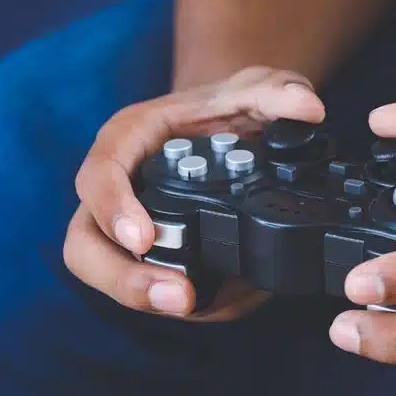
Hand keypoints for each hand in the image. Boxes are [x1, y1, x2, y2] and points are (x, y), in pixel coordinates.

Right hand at [64, 67, 324, 319]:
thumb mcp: (256, 90)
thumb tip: (308, 109)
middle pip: (87, 242)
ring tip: (195, 304)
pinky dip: (188, 300)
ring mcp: (131, 228)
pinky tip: (228, 298)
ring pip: (110, 274)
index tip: (143, 237)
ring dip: (147, 298)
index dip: (113, 208)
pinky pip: (154, 288)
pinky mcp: (156, 258)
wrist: (233, 130)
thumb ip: (279, 92)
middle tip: (177, 296)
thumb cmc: (228, 109)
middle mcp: (118, 189)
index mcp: (129, 140)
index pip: (100, 173)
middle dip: (123, 277)